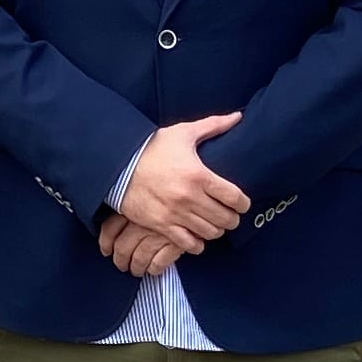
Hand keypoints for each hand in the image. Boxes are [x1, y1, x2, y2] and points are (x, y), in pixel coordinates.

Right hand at [102, 112, 244, 275]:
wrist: (117, 164)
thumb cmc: (152, 147)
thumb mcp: (183, 133)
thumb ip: (213, 126)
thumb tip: (238, 116)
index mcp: (198, 175)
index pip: (235, 198)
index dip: (244, 204)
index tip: (242, 204)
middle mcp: (189, 197)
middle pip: (226, 219)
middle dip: (232, 218)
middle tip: (230, 214)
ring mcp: (175, 214)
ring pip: (210, 233)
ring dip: (216, 230)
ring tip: (214, 223)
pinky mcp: (161, 225)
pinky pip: (188, 244)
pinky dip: (197, 243)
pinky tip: (197, 235)